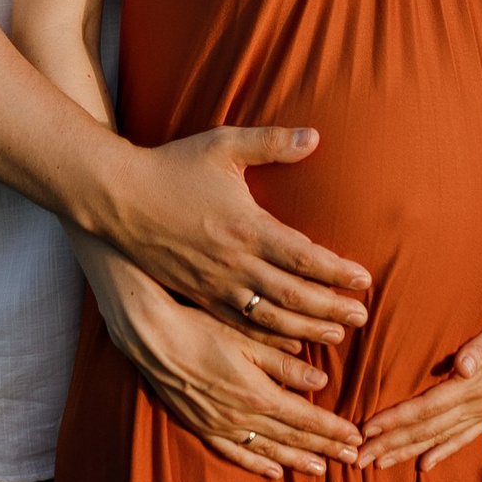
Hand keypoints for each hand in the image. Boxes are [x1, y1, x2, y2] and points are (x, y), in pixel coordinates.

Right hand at [81, 245, 363, 481]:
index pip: (307, 418)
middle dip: (325, 447)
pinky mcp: (202, 426)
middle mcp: (242, 417)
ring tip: (322, 469)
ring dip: (297, 459)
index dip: (333, 429)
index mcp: (259, 394)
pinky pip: (234, 453)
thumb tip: (319, 382)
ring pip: (268, 449)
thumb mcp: (248, 341)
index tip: (356, 437)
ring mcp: (221, 425)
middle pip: (293, 437)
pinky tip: (274, 472)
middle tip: (352, 457)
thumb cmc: (200, 329)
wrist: (153, 339)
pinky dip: (256, 464)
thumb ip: (284, 364)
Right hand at [104, 124, 371, 346]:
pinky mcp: (197, 294)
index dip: (337, 272)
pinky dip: (267, 339)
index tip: (365, 280)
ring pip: (270, 317)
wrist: (117, 197)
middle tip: (362, 318)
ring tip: (336, 338)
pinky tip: (286, 344)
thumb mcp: (222, 145)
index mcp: (247, 226)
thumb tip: (315, 137)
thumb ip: (271, 143)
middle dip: (332, 308)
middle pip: (294, 295)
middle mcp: (234, 262)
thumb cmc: (171, 166)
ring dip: (306, 329)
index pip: (304, 257)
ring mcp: (214, 283)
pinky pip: (239, 324)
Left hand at [354, 287, 481, 476]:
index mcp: (476, 383)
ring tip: (379, 465)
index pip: (427, 406)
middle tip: (358, 459)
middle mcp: (480, 402)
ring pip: (441, 436)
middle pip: (427, 428)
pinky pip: (464, 436)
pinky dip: (443, 451)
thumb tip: (463, 367)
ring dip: (409, 451)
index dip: (396, 419)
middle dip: (392, 444)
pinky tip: (424, 465)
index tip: (366, 429)